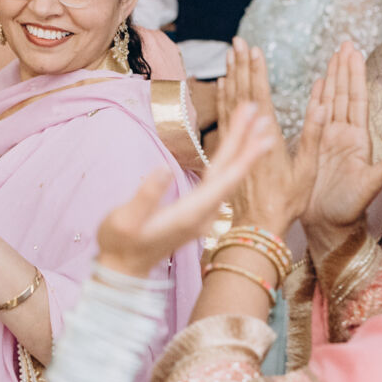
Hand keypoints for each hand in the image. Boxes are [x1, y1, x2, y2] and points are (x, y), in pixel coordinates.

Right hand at [97, 103, 277, 277]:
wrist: (122, 270)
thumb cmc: (119, 245)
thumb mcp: (124, 221)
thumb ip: (145, 197)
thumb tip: (162, 169)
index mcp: (190, 213)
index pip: (225, 179)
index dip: (245, 156)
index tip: (262, 134)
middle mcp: (202, 214)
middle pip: (230, 172)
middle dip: (246, 140)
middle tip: (259, 111)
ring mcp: (201, 214)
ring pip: (226, 175)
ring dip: (240, 147)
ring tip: (253, 122)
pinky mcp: (196, 212)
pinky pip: (219, 180)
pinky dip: (229, 160)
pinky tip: (232, 150)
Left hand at [217, 38, 313, 234]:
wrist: (257, 227)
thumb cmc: (287, 202)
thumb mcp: (307, 172)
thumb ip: (313, 136)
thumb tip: (320, 105)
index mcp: (267, 139)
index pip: (259, 97)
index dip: (256, 71)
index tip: (254, 49)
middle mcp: (246, 139)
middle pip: (241, 94)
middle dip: (240, 66)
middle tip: (237, 41)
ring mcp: (234, 146)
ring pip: (229, 104)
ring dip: (231, 77)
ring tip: (230, 56)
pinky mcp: (228, 154)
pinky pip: (223, 120)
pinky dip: (224, 100)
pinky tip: (223, 87)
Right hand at [299, 41, 381, 239]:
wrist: (328, 227)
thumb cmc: (351, 209)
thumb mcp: (374, 183)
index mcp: (359, 139)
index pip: (358, 99)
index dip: (356, 74)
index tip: (356, 52)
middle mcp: (343, 135)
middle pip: (344, 94)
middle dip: (344, 68)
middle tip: (345, 42)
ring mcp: (327, 140)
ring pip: (330, 101)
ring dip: (332, 77)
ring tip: (333, 55)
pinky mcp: (312, 149)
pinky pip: (313, 119)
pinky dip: (314, 99)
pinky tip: (316, 83)